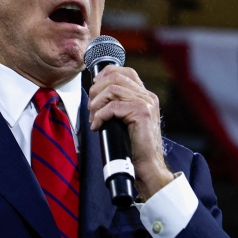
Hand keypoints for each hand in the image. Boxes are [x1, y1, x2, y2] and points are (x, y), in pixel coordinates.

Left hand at [88, 65, 173, 200]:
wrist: (147, 166)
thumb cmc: (134, 147)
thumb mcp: (126, 120)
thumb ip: (119, 105)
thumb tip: (96, 95)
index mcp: (145, 95)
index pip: (126, 72)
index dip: (106, 73)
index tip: (94, 86)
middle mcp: (147, 96)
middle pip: (115, 77)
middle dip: (96, 90)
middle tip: (91, 107)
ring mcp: (146, 103)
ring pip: (112, 90)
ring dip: (97, 104)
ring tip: (94, 118)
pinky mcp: (141, 113)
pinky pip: (112, 107)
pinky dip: (100, 115)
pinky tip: (97, 126)